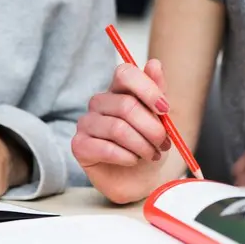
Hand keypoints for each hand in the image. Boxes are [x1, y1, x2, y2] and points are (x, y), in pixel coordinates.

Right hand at [72, 60, 173, 203]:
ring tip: (151, 155)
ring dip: (142, 145)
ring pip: (118, 129)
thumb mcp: (161, 120)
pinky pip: (106, 148)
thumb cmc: (149, 146)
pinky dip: (126, 157)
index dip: (147, 89)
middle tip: (163, 143)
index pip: (125, 73)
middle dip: (152, 128)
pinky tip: (132, 161)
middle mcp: (99, 103)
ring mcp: (86, 123)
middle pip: (126, 105)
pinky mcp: (79, 146)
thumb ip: (157, 93)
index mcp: (118, 90)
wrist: (141, 180)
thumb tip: (154, 63)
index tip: (165, 109)